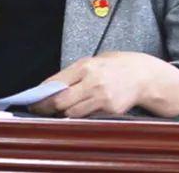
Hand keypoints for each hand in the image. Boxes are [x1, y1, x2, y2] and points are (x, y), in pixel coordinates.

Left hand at [28, 51, 178, 118]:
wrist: (144, 75)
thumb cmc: (116, 66)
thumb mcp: (94, 61)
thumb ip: (74, 73)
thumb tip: (52, 87)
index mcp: (86, 65)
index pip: (56, 83)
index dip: (42, 95)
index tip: (33, 100)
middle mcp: (93, 81)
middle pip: (61, 101)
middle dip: (48, 107)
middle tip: (41, 109)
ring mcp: (102, 97)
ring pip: (73, 112)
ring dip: (64, 113)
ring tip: (60, 110)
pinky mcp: (110, 110)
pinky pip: (88, 116)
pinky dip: (80, 116)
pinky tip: (79, 111)